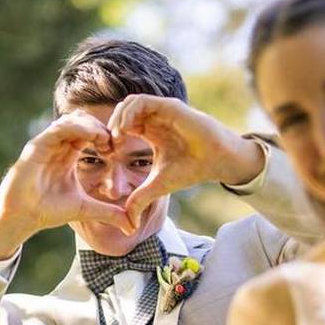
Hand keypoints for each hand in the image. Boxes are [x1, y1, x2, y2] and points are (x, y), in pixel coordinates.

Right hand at [0, 110, 130, 259]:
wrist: (23, 217)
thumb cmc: (49, 210)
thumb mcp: (86, 209)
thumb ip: (109, 213)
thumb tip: (131, 226)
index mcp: (68, 154)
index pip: (89, 133)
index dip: (105, 136)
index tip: (116, 150)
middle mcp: (57, 145)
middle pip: (82, 122)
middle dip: (101, 128)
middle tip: (113, 142)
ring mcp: (46, 143)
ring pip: (72, 121)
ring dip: (92, 126)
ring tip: (105, 140)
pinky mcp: (37, 146)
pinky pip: (59, 128)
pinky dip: (77, 128)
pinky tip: (92, 138)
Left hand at [107, 95, 265, 231]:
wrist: (217, 162)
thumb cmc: (192, 170)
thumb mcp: (158, 186)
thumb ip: (140, 199)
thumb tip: (128, 223)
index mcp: (150, 132)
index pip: (122, 125)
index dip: (111, 137)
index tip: (108, 154)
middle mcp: (155, 119)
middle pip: (122, 111)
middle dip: (111, 126)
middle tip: (109, 145)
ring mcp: (161, 110)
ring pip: (129, 102)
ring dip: (118, 117)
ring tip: (116, 137)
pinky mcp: (169, 106)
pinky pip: (141, 101)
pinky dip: (129, 113)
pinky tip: (126, 130)